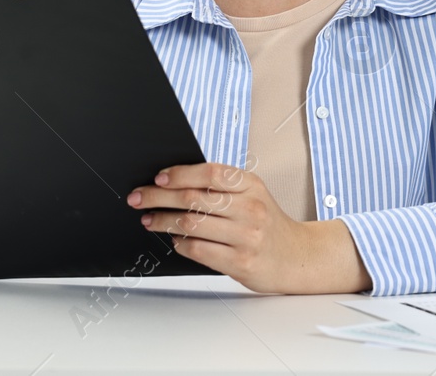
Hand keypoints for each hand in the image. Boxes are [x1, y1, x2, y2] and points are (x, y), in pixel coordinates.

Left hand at [127, 161, 371, 293]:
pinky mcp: (240, 262)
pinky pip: (199, 250)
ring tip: (150, 220)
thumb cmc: (267, 223)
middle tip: (138, 198)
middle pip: (194, 198)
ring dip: (163, 221)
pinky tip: (174, 240)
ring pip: (192, 224)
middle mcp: (250, 208)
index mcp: (251, 185)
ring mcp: (246, 236)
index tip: (157, 178)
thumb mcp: (253, 195)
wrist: (297, 257)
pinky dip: (180, 244)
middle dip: (158, 197)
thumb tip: (174, 181)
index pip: (209, 173)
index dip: (179, 173)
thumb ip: (222, 188)